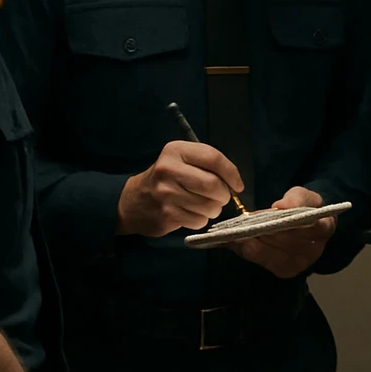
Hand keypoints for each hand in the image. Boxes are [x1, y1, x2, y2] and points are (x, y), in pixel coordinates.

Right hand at [116, 141, 242, 236]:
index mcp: (176, 151)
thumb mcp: (180, 159)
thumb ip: (205, 164)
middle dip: (224, 194)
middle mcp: (169, 170)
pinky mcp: (167, 215)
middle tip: (221, 197)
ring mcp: (166, 194)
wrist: (133, 201)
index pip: (213, 158)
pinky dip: (201, 219)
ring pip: (209, 206)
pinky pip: (199, 220)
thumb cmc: (165, 178)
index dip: (232, 173)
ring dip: (213, 209)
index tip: (238, 184)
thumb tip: (234, 182)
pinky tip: (191, 213)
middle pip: (213, 185)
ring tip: (203, 205)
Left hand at [227, 187, 333, 278]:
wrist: (305, 223)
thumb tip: (281, 207)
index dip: (289, 222)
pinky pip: (264, 263)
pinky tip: (236, 242)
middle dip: (265, 232)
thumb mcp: (302, 195)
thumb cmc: (304, 207)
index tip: (269, 214)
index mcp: (325, 228)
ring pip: (273, 256)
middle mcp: (314, 251)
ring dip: (253, 244)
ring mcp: (300, 265)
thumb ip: (295, 199)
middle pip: (287, 243)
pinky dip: (249, 252)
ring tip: (236, 233)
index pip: (310, 228)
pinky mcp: (285, 272)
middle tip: (243, 223)